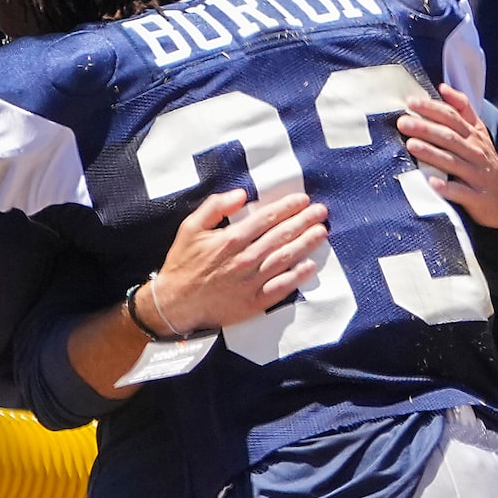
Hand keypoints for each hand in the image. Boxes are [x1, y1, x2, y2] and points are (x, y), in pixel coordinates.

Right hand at [151, 189, 328, 334]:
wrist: (176, 303)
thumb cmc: (183, 263)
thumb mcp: (190, 228)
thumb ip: (214, 207)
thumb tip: (240, 194)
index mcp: (231, 239)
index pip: (267, 218)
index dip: (287, 207)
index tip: (303, 200)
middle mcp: (245, 259)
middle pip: (281, 236)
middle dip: (304, 221)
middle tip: (321, 212)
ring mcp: (252, 281)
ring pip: (285, 258)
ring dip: (306, 244)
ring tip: (321, 232)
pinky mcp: (256, 301)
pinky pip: (282, 287)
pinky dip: (298, 276)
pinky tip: (311, 265)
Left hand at [400, 86, 497, 238]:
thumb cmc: (486, 162)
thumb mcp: (480, 133)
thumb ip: (463, 109)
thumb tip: (443, 87)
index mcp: (474, 136)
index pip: (452, 117)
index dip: (432, 108)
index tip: (410, 102)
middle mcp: (476, 153)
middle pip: (450, 138)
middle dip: (426, 129)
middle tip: (403, 123)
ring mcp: (477, 176)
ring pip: (453, 162)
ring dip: (432, 154)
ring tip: (411, 145)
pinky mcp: (477, 198)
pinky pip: (461, 193)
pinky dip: (447, 188)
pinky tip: (432, 183)